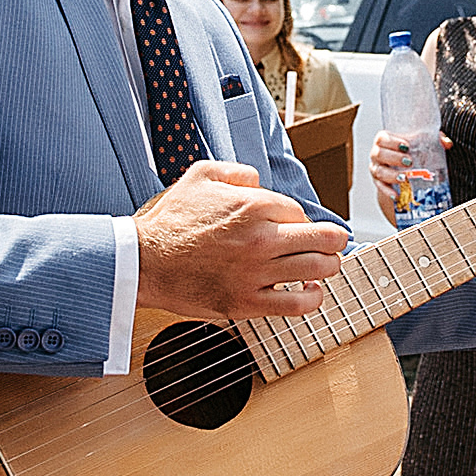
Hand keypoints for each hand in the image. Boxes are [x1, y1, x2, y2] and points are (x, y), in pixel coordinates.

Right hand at [135, 160, 345, 320]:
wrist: (143, 262)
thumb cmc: (169, 221)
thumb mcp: (200, 175)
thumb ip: (237, 171)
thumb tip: (259, 180)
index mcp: (253, 205)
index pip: (302, 211)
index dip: (299, 218)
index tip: (292, 226)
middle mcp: (261, 238)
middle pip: (326, 239)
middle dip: (332, 240)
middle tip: (330, 243)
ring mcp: (256, 273)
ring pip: (320, 269)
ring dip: (327, 266)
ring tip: (322, 267)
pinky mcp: (247, 302)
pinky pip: (298, 304)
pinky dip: (312, 298)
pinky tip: (309, 291)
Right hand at [368, 129, 450, 222]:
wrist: (402, 168)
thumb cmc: (412, 152)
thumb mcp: (422, 144)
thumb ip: (435, 140)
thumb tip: (447, 143)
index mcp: (384, 141)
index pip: (382, 138)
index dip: (392, 142)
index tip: (406, 146)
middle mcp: (377, 154)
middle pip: (379, 154)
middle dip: (394, 158)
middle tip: (409, 162)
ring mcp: (376, 168)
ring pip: (379, 171)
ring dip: (391, 175)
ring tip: (405, 178)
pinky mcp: (379, 182)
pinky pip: (380, 187)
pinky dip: (387, 191)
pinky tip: (396, 195)